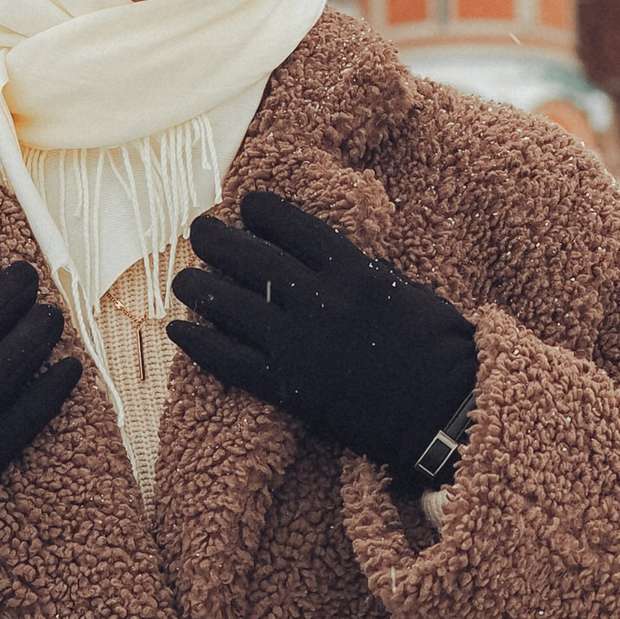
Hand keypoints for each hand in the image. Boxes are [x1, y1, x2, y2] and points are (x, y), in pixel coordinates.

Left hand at [168, 192, 476, 478]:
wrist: (441, 413)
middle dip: (218, 239)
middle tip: (198, 229)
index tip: (245, 204)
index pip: (295, 227)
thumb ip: (364, 273)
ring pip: (231, 305)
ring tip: (183, 279)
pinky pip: (229, 360)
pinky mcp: (287, 387)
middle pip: (254, 257)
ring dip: (199, 286)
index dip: (264, 211)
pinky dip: (199, 343)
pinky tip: (178, 330)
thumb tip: (326, 261)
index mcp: (355, 273)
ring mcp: (299, 344)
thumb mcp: (408, 292)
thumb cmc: (439, 350)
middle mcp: (321, 301)